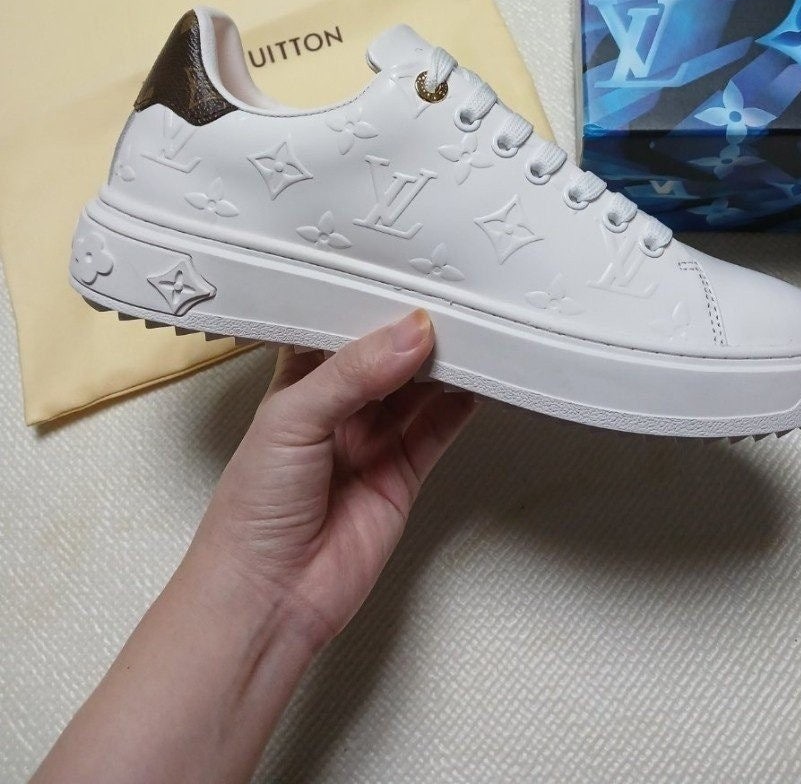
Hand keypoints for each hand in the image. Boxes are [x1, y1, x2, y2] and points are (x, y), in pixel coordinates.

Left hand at [187, 310, 475, 650]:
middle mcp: (337, 407)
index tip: (406, 271)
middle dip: (415, 329)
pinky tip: (478, 378)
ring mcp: (372, 440)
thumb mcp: (293, 419)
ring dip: (444, 362)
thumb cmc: (252, 509)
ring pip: (417, 389)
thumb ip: (354, 373)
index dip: (369, 301)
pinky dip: (460, 405)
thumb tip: (412, 332)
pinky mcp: (402, 473)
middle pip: (386, 355)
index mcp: (298, 382)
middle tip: (453, 297)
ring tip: (475, 329)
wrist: (267, 598)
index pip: (339, 328)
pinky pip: (438, 429)